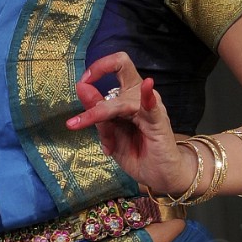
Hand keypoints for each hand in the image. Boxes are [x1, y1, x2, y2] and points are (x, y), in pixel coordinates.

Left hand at [66, 52, 196, 194]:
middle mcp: (139, 96)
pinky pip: (151, 107)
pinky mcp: (159, 122)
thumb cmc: (137, 154)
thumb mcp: (110, 136)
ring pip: (121, 99)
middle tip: (84, 83)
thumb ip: (97, 114)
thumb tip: (81, 88)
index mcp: (127, 96)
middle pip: (122, 65)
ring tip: (108, 145)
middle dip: (100, 68)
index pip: (115, 67)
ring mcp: (150, 107)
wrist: (160, 176)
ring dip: (104, 116)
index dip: (96, 69)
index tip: (82, 84)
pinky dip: (147, 97)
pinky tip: (147, 87)